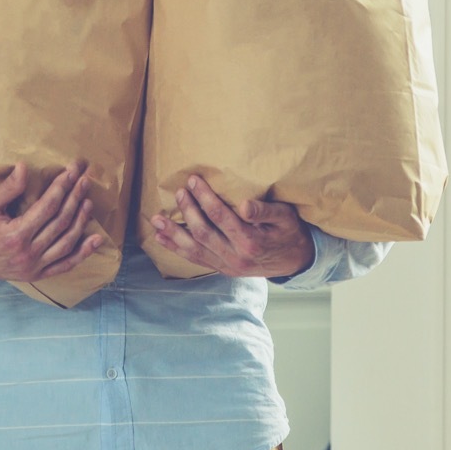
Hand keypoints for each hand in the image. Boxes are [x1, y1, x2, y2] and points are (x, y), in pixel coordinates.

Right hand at [0, 161, 103, 281]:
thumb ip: (7, 188)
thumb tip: (24, 167)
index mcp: (16, 235)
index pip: (47, 207)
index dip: (61, 188)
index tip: (71, 172)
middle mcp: (28, 253)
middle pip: (60, 222)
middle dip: (75, 198)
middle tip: (85, 180)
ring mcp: (34, 266)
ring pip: (67, 243)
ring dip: (81, 221)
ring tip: (88, 202)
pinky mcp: (37, 274)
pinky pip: (65, 265)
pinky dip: (83, 253)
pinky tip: (96, 240)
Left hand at [150, 175, 314, 278]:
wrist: (295, 261)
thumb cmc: (289, 232)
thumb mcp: (285, 217)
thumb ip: (264, 211)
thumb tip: (243, 205)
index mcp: (251, 242)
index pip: (221, 216)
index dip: (204, 197)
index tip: (193, 180)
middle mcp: (236, 256)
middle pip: (203, 232)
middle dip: (188, 210)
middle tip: (178, 191)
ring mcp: (227, 265)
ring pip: (194, 249)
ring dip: (173, 234)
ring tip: (155, 219)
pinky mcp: (222, 269)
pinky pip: (196, 259)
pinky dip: (176, 249)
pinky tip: (160, 238)